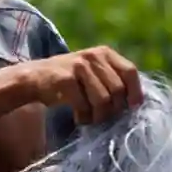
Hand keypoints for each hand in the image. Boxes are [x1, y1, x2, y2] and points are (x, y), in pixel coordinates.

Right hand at [28, 46, 142, 124]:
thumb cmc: (69, 81)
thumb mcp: (93, 73)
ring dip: (98, 116)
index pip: (130, 72)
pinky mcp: (65, 79)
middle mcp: (93, 56)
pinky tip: (78, 117)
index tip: (132, 108)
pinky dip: (83, 117)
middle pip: (118, 90)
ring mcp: (79, 66)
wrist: (34, 78)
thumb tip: (136, 103)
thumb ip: (113, 80)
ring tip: (90, 118)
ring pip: (103, 100)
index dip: (135, 92)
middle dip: (114, 110)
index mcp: (105, 53)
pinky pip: (84, 105)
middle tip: (103, 118)